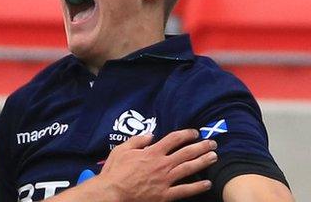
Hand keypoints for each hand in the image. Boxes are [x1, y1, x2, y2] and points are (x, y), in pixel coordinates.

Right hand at [98, 129, 216, 201]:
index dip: (186, 134)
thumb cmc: (115, 171)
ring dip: (203, 162)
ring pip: (189, 168)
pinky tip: (207, 184)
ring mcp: (165, 180)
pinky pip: (185, 190)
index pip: (173, 139)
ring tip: (214, 157)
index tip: (195, 133)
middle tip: (212, 143)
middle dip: (201, 147)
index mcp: (152, 152)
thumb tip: (150, 135)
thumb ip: (137, 141)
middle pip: (186, 152)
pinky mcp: (165, 195)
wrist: (113, 192)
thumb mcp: (121, 150)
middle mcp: (162, 164)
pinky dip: (197, 187)